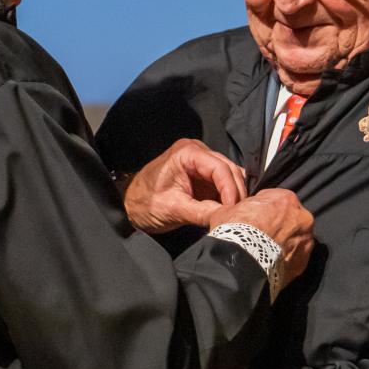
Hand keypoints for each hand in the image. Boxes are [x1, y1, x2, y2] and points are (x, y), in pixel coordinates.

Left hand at [123, 139, 245, 233]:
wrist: (129, 204)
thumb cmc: (143, 202)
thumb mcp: (172, 209)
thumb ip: (201, 212)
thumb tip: (226, 217)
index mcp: (186, 152)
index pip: (220, 168)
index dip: (231, 190)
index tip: (234, 210)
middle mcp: (197, 151)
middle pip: (229, 169)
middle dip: (236, 193)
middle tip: (238, 215)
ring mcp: (201, 161)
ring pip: (230, 175)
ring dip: (234, 194)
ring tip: (235, 214)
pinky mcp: (202, 174)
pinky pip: (223, 183)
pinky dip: (228, 196)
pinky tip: (228, 210)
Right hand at [208, 188, 314, 293]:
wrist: (243, 264)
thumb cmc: (236, 232)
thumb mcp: (226, 210)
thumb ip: (234, 206)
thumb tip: (225, 207)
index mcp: (287, 199)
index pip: (274, 199)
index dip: (261, 209)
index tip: (252, 219)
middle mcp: (303, 218)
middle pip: (288, 219)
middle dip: (276, 225)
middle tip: (259, 236)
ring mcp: (306, 241)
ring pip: (294, 238)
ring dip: (283, 242)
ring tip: (264, 251)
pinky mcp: (304, 262)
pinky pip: (294, 257)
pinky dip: (285, 259)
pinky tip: (271, 262)